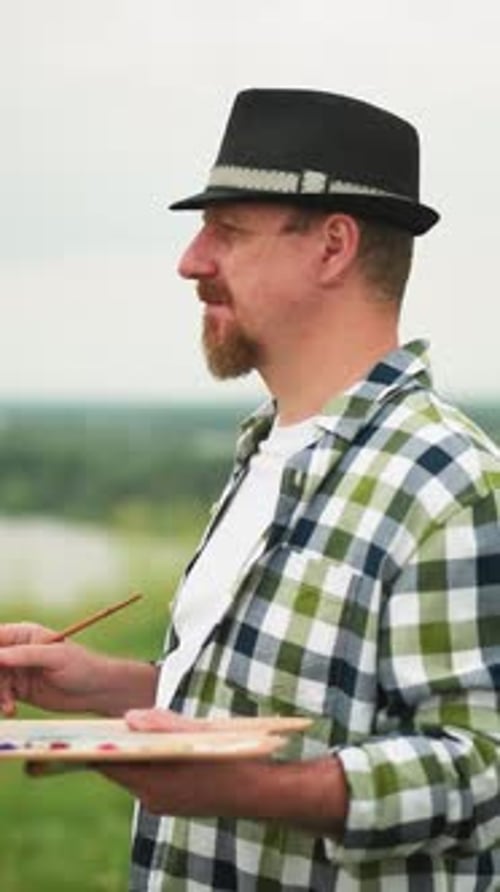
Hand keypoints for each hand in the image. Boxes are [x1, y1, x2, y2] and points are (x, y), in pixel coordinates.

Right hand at [0, 622, 109, 715]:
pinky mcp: (19, 690)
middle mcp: (17, 651)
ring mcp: (17, 671)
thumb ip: (25, 655)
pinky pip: (0, 695)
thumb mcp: (55, 657)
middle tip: (1, 688)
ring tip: (8, 704)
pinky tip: (11, 710)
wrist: (96, 691)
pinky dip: (2, 703)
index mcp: (25, 634)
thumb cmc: (81, 666)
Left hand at [97, 708, 347, 833]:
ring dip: (132, 754)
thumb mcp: (197, 731)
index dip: (97, 743)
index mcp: (155, 783)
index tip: (85, 727)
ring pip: (134, 775)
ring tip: (130, 730)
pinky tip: (156, 747)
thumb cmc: (231, 757)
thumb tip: (128, 717)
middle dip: (115, 747)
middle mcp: (153, 799)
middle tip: (106, 723)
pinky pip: (149, 782)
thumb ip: (161, 724)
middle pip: (120, 769)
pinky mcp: (172, 804)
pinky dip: (147, 764)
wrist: (261, 793)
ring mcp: (162, 804)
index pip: (111, 763)